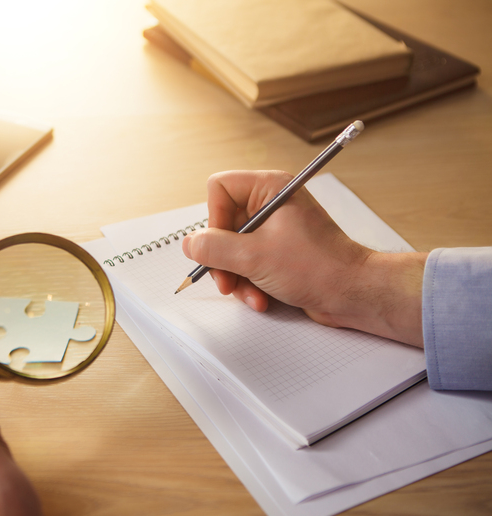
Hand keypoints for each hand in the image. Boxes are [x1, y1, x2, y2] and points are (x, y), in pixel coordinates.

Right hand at [182, 170, 425, 346]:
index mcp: (270, 189)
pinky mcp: (278, 252)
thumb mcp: (254, 257)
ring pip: (232, 249)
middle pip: (222, 225)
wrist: (354, 294)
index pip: (219, 189)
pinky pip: (247, 264)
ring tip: (251, 295)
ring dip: (236, 277)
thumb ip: (214, 248)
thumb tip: (189, 243)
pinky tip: (262, 298)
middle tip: (227, 281)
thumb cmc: (318, 267)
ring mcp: (274, 229)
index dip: (214, 220)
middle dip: (223, 259)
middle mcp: (271, 204)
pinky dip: (250, 283)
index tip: (221, 245)